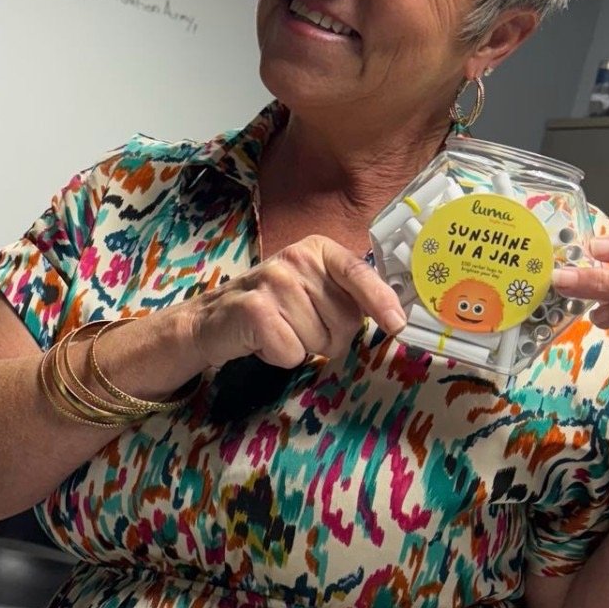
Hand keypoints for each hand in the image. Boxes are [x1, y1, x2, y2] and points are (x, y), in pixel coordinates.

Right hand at [187, 235, 406, 369]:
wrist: (211, 319)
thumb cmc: (271, 306)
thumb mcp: (311, 289)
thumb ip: (347, 295)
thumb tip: (394, 316)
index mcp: (317, 250)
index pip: (357, 273)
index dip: (380, 300)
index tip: (397, 324)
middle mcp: (296, 259)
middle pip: (344, 320)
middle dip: (330, 337)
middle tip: (299, 327)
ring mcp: (274, 283)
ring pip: (320, 340)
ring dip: (303, 347)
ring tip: (279, 331)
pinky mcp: (256, 311)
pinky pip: (294, 352)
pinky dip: (282, 357)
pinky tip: (264, 341)